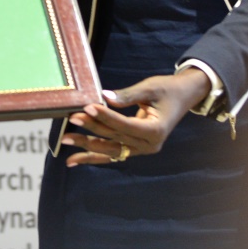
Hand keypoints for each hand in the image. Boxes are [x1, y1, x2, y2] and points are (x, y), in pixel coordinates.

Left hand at [61, 69, 210, 165]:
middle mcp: (149, 145)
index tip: (87, 106)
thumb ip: (127, 95)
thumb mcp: (150, 88)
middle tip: (71, 117)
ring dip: (86, 146)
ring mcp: (142, 150)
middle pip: (115, 138)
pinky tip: (73, 160)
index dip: (106, 116)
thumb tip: (103, 97)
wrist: (182, 97)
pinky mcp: (134, 149)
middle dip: (91, 128)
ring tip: (65, 140)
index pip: (125, 125)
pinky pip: (111, 154)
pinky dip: (92, 156)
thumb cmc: (167, 89)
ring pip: (110, 150)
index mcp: (156, 131)